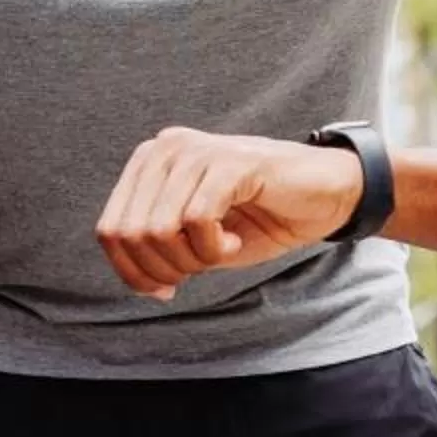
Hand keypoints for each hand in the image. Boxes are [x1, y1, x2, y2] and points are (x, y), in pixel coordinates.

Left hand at [95, 129, 366, 297]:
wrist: (327, 195)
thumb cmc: (261, 218)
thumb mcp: (198, 240)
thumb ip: (160, 249)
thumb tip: (138, 281)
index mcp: (150, 163)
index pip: (109, 230)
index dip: (133, 273)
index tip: (167, 288)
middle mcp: (166, 148)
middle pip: (129, 233)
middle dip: (162, 269)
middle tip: (199, 270)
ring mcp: (197, 151)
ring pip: (159, 228)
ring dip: (190, 259)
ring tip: (221, 252)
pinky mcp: (231, 162)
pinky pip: (197, 220)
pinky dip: (213, 248)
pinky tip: (235, 242)